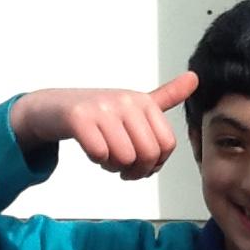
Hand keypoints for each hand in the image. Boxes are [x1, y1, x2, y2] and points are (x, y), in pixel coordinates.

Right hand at [10, 72, 198, 179]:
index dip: (155, 164)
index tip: (141, 164)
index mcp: (144, 102)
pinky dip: (96, 160)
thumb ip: (166, 96)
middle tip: (121, 167)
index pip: (166, 146)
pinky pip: (100, 154)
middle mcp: (126, 101)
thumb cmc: (99, 112)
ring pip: (124, 158)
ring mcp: (102, 107)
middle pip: (148, 155)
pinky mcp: (79, 117)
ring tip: (106, 156)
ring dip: (113, 166)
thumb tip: (195, 78)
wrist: (53, 107)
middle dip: (135, 171)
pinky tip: (92, 151)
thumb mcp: (135, 104)